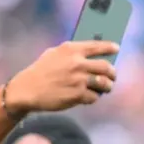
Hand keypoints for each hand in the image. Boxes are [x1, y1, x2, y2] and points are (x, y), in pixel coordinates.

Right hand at [4, 41, 119, 113]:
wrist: (27, 90)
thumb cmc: (40, 71)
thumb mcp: (53, 54)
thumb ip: (71, 52)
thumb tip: (92, 54)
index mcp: (71, 49)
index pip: (97, 45)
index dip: (109, 47)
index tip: (116, 49)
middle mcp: (77, 63)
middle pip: (106, 66)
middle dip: (113, 72)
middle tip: (113, 76)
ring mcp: (78, 79)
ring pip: (104, 83)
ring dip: (107, 86)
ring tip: (106, 88)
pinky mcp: (77, 94)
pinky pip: (94, 97)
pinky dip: (94, 97)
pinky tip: (89, 97)